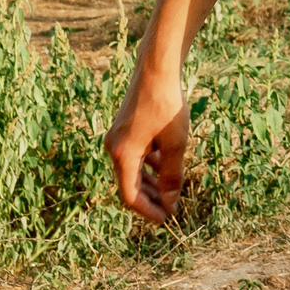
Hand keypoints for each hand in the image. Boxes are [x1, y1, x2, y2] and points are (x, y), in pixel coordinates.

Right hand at [105, 64, 192, 224]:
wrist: (156, 70)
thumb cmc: (167, 105)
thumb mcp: (175, 143)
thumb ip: (172, 175)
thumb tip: (170, 202)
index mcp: (123, 154)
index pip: (130, 195)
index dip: (148, 211)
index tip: (166, 219)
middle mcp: (114, 148)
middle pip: (129, 184)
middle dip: (151, 199)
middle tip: (171, 210)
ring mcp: (117, 138)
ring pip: (132, 170)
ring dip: (150, 184)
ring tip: (170, 193)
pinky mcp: (124, 129)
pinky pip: (134, 155)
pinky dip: (148, 165)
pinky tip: (165, 166)